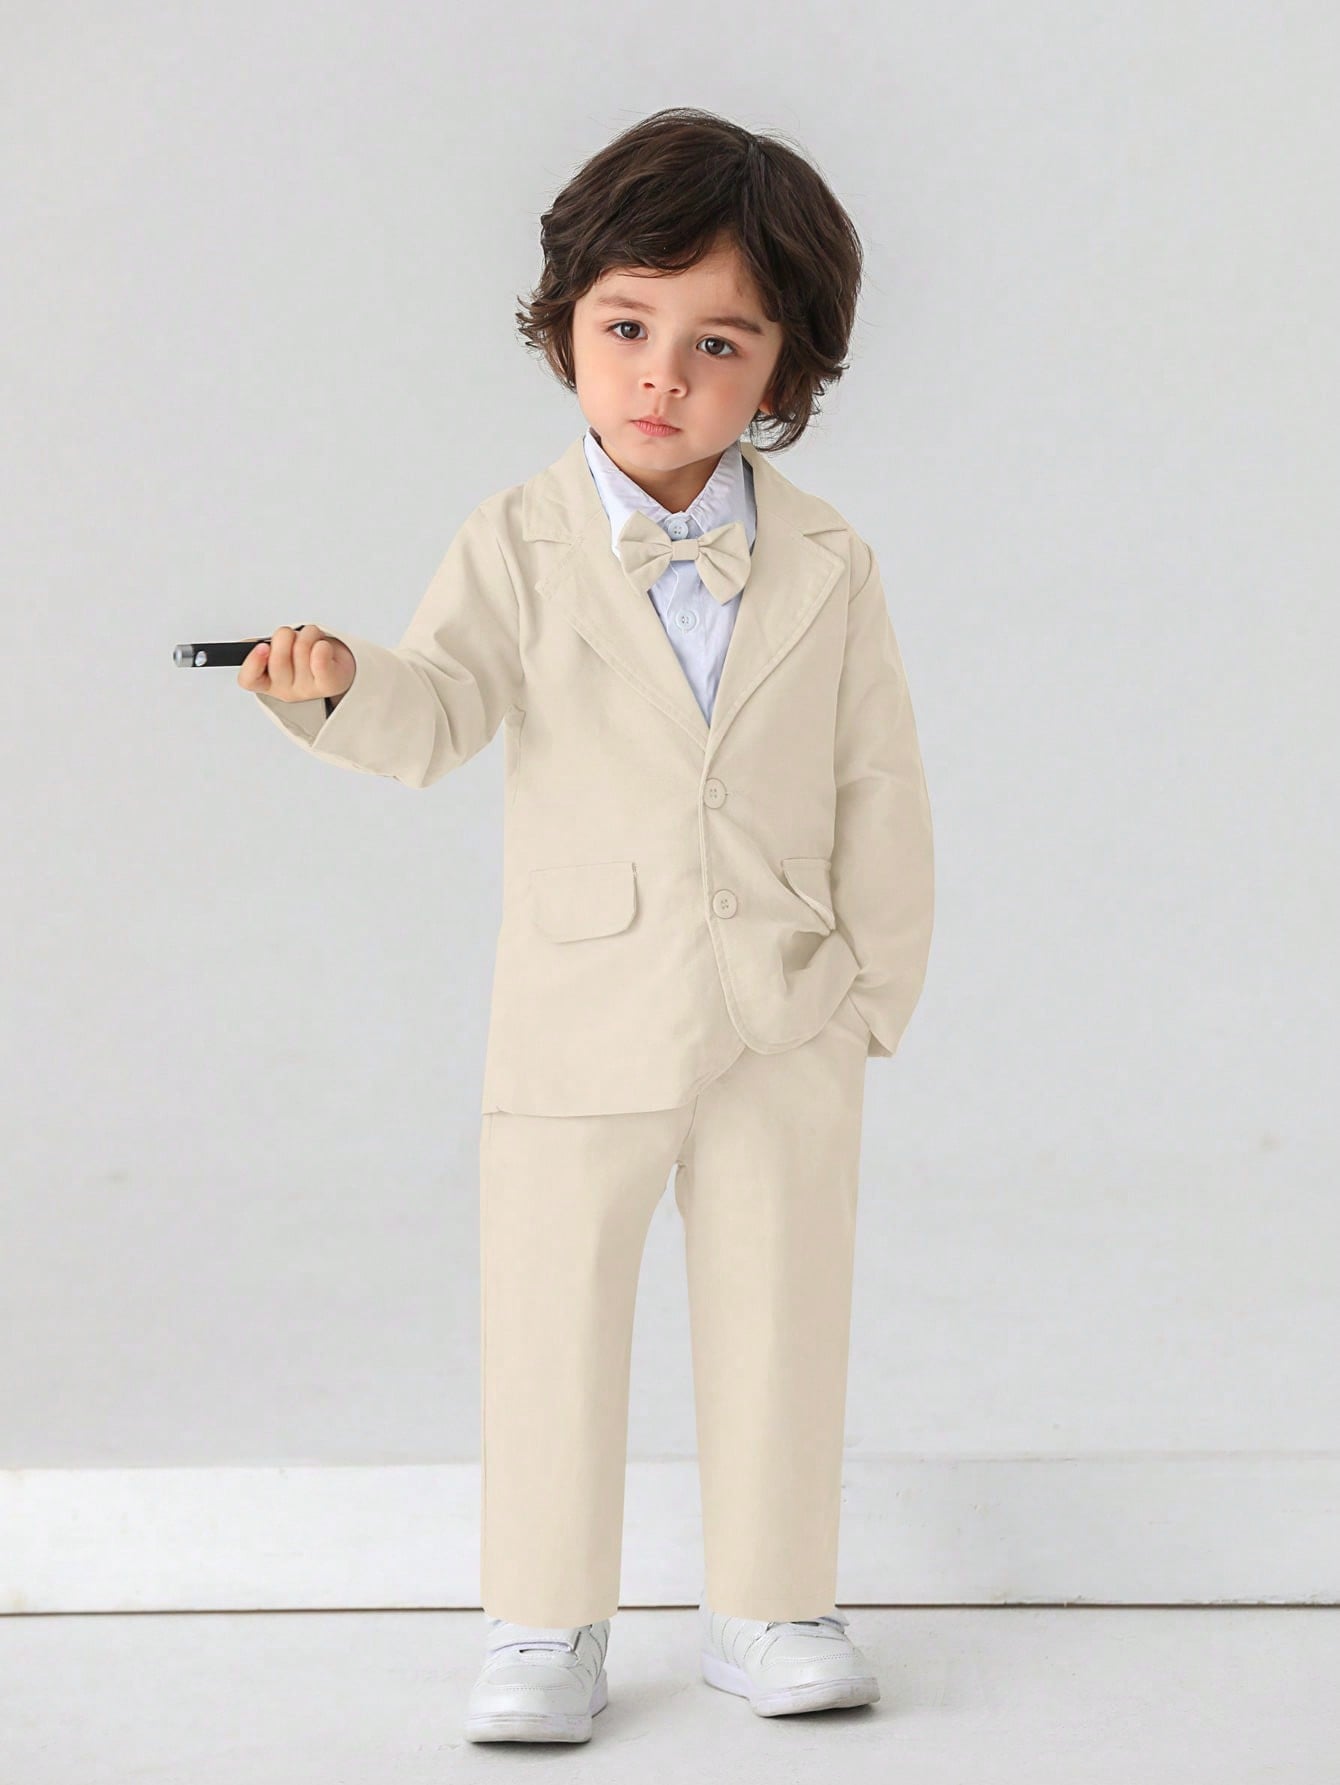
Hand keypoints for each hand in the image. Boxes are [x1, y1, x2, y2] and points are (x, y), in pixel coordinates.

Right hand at [237, 625, 354, 702]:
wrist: (337, 668)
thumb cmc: (306, 658)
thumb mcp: (279, 652)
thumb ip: (263, 647)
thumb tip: (251, 643)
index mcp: (268, 683)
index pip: (249, 680)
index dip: (253, 662)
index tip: (262, 646)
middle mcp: (286, 690)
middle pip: (278, 658)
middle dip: (286, 635)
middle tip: (294, 636)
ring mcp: (307, 690)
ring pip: (301, 649)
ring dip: (308, 634)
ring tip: (312, 639)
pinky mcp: (329, 684)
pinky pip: (320, 658)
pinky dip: (322, 644)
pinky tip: (323, 646)